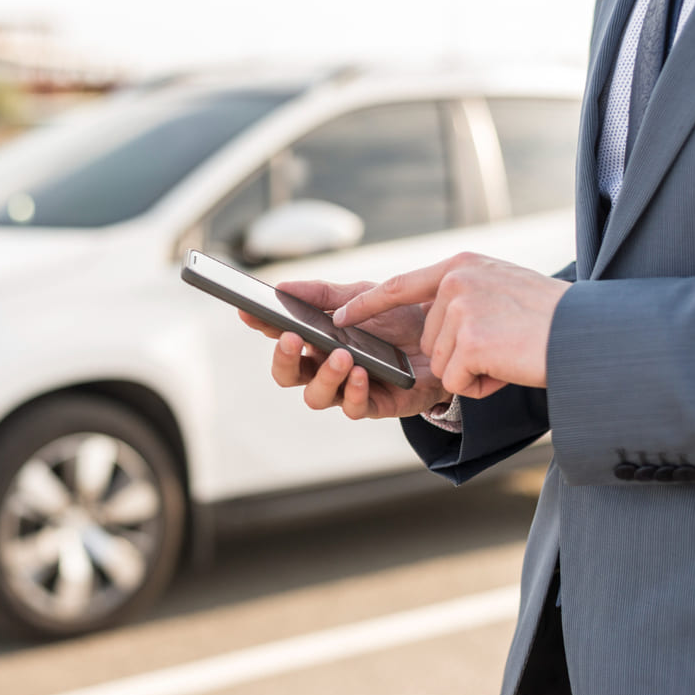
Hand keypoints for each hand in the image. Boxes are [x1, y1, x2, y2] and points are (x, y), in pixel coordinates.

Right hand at [239, 280, 448, 419]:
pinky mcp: (374, 405)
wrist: (445, 337)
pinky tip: (361, 373)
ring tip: (341, 355)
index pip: (280, 336)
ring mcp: (347, 389)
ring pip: (316, 396)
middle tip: (291, 338)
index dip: (261, 326)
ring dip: (324, 376)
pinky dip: (353, 391)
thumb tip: (282, 286)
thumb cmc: (399, 319)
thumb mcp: (362, 296)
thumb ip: (324, 294)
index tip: (248, 312)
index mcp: (317, 341)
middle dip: (283, 358)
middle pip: (287, 375)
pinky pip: (353, 408)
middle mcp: (325, 368)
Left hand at [333, 253, 570, 398]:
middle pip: (429, 339)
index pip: (400, 286)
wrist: (591, 336)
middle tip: (504, 345)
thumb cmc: (556, 320)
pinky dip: (482, 386)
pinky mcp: (469, 341)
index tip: (338, 316)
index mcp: (462, 266)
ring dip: (474, 371)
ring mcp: (461, 310)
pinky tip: (509, 368)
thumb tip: (437, 321)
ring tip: (510, 353)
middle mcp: (456, 282)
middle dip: (461, 356)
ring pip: (442, 363)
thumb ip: (466, 295)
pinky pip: (456, 382)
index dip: (367, 304)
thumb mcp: (503, 288)